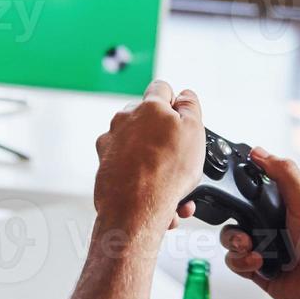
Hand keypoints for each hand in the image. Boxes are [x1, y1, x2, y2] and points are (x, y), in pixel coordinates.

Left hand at [92, 80, 203, 236]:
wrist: (135, 209)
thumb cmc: (165, 172)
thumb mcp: (194, 131)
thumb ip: (191, 107)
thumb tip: (185, 95)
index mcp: (147, 107)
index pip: (161, 89)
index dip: (175, 102)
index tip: (181, 116)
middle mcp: (124, 121)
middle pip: (148, 121)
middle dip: (165, 138)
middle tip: (180, 160)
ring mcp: (111, 144)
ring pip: (140, 150)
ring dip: (158, 166)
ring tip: (176, 191)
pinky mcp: (105, 166)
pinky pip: (129, 169)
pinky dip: (144, 181)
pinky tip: (162, 200)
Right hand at [220, 148, 299, 298]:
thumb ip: (284, 173)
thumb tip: (259, 151)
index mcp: (284, 206)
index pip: (250, 193)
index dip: (238, 193)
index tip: (232, 195)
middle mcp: (272, 227)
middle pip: (234, 219)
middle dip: (233, 226)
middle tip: (245, 234)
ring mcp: (266, 250)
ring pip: (231, 242)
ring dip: (236, 245)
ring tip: (252, 249)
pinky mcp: (260, 272)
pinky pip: (235, 264)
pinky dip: (241, 263)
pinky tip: (258, 264)